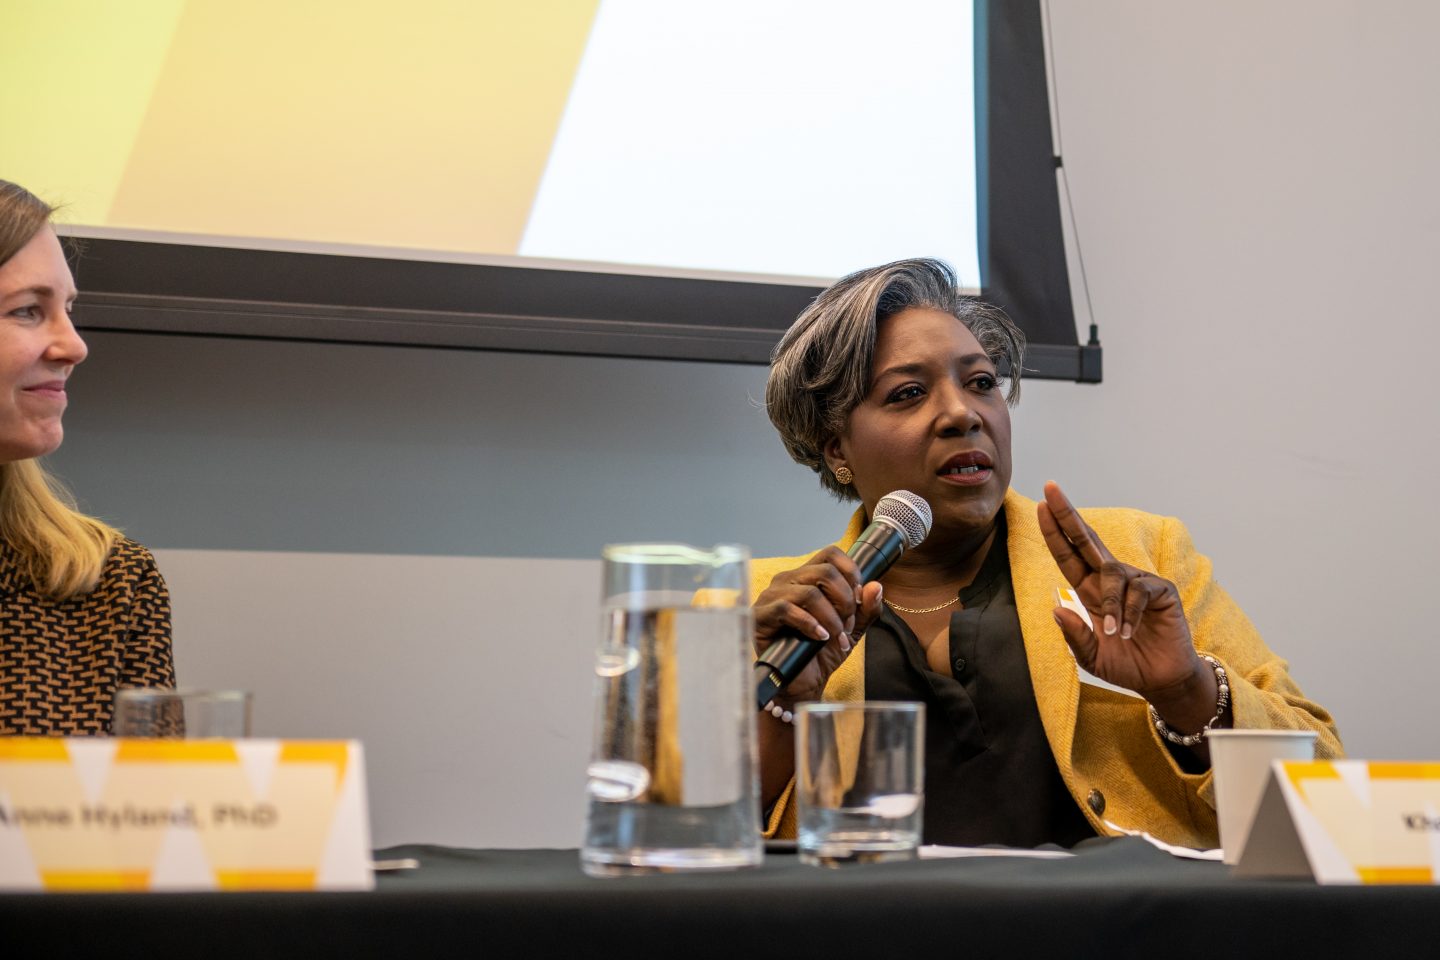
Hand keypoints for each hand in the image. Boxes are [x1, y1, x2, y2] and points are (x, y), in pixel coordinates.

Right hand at [753, 546, 883, 702]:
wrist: (802, 684)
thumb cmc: (820, 653)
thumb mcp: (851, 629)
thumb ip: (866, 608)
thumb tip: (875, 586)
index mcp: (807, 577)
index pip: (830, 554)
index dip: (851, 572)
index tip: (858, 599)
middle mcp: (788, 580)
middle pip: (824, 571)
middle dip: (845, 600)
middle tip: (847, 624)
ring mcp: (772, 596)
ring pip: (809, 592)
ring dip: (831, 618)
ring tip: (835, 636)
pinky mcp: (761, 615)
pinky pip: (787, 609)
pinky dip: (810, 625)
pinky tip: (819, 638)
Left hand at [1037, 481, 1209, 706]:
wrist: (1161, 680)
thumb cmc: (1126, 664)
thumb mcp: (1091, 657)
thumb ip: (1075, 636)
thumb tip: (1056, 609)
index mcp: (1090, 591)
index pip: (1068, 555)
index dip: (1055, 532)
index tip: (1041, 506)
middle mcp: (1112, 580)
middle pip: (1086, 540)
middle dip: (1067, 515)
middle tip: (1051, 489)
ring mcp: (1137, 581)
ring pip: (1112, 573)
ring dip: (1110, 604)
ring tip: (1115, 633)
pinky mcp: (1161, 590)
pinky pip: (1139, 590)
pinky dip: (1130, 613)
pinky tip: (1130, 632)